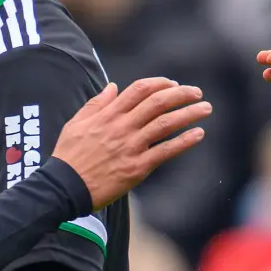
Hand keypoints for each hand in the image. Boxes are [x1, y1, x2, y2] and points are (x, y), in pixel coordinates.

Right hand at [56, 78, 212, 207]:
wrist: (64, 187)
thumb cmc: (69, 156)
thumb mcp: (76, 123)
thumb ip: (96, 104)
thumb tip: (113, 86)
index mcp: (108, 115)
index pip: (139, 90)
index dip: (160, 83)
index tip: (174, 84)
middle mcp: (122, 127)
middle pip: (158, 102)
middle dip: (181, 94)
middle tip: (197, 92)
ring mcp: (131, 147)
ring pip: (166, 124)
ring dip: (189, 114)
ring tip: (206, 108)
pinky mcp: (137, 168)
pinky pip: (165, 151)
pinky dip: (184, 141)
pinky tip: (199, 134)